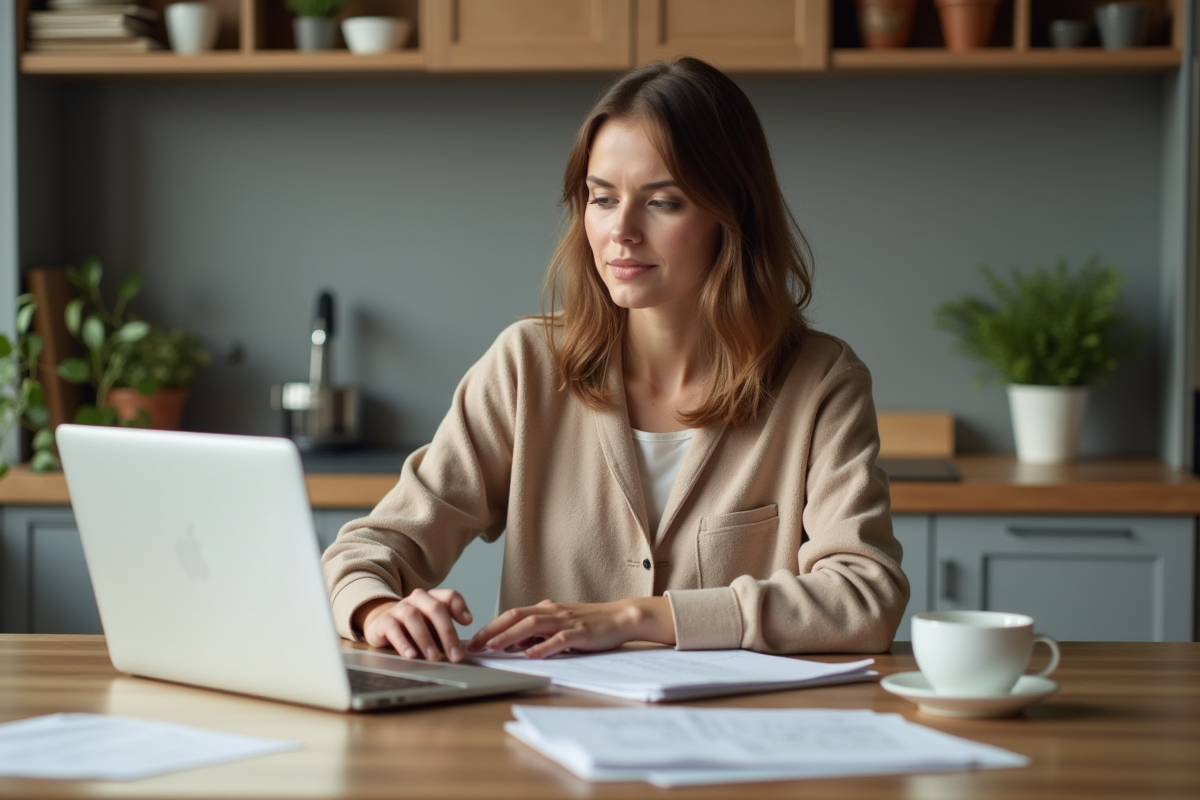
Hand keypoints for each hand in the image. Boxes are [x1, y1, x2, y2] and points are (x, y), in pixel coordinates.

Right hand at [355, 589, 472, 662]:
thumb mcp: (433, 627)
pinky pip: (394, 630)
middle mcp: (417, 599)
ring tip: (434, 657)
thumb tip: (460, 649)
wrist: (382, 625)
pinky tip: (411, 655)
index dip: (460, 607)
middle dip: (447, 633)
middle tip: (455, 655)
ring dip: (426, 639)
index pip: (449, 596)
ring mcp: (399, 608)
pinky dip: (403, 643)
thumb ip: (446, 632)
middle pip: (435, 608)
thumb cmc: (414, 628)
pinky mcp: (384, 621)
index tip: (469, 623)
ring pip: (413, 617)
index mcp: (432, 598)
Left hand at [466, 597, 675, 658]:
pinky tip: (531, 654)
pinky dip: (543, 646)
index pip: (512, 614)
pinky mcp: (581, 633)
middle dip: (493, 630)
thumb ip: (539, 632)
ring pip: (533, 625)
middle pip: (517, 617)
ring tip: (494, 647)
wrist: (621, 617)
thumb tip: (514, 643)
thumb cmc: (590, 623)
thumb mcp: (560, 625)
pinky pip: (559, 639)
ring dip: (510, 636)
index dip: (492, 626)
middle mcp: (552, 611)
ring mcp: (566, 621)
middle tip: (475, 645)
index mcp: (546, 609)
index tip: (475, 639)